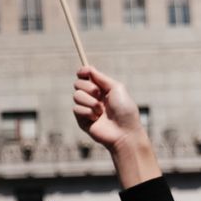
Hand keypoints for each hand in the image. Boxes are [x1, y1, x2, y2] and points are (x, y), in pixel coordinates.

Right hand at [72, 67, 159, 187]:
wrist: (124, 132)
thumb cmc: (125, 110)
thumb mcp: (116, 88)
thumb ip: (101, 77)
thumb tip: (87, 68)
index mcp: (103, 89)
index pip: (87, 77)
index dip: (83, 72)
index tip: (82, 72)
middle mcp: (94, 98)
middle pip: (78, 84)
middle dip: (89, 88)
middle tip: (99, 95)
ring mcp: (87, 108)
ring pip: (76, 96)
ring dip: (90, 102)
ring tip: (100, 111)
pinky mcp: (82, 120)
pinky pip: (76, 109)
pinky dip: (87, 113)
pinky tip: (96, 120)